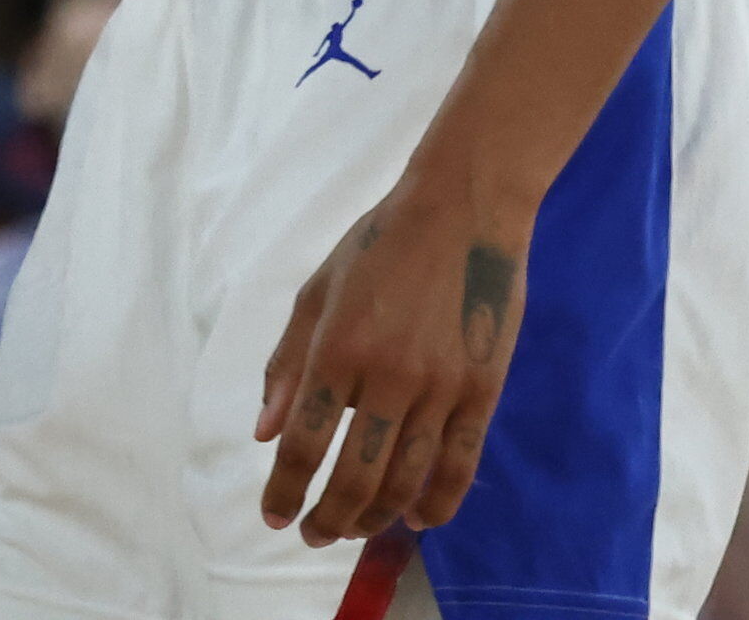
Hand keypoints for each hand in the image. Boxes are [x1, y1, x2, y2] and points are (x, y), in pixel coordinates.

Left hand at [255, 162, 530, 547]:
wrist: (461, 214)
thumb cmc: (376, 246)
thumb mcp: (315, 293)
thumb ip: (287, 365)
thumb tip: (265, 433)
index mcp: (336, 350)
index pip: (305, 442)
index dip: (286, 488)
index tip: (273, 517)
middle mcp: (388, 378)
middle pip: (356, 474)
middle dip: (329, 516)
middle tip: (313, 535)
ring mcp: (441, 389)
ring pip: (406, 479)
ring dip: (375, 516)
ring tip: (354, 531)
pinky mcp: (483, 392)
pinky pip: (461, 465)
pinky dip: (439, 503)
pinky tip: (417, 520)